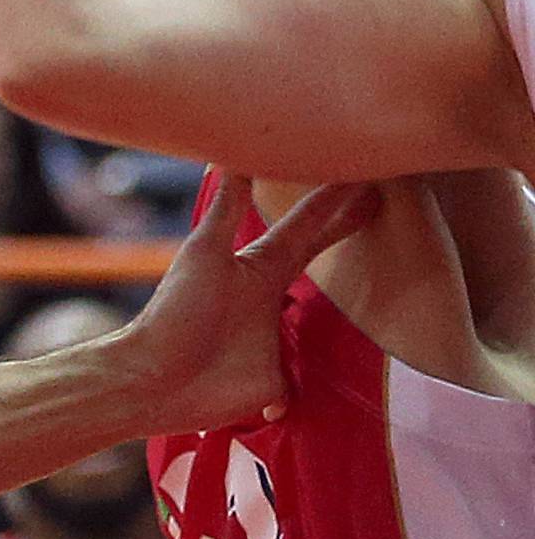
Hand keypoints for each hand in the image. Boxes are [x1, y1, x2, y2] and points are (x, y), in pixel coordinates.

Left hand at [123, 174, 376, 432]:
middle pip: (313, 261)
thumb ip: (227, 208)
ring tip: (360, 283)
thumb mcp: (206, 253)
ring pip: (314, 322)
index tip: (368, 180)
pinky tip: (316, 384)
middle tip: (380, 205)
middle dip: (340, 233)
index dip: (333, 205)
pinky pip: (301, 382)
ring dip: (331, 308)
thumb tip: (234, 153)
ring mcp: (274, 342)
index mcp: (258, 267)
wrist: (158, 377)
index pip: (305, 230)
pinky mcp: (274, 386)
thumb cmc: (180, 310)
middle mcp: (268, 299)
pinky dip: (307, 385)